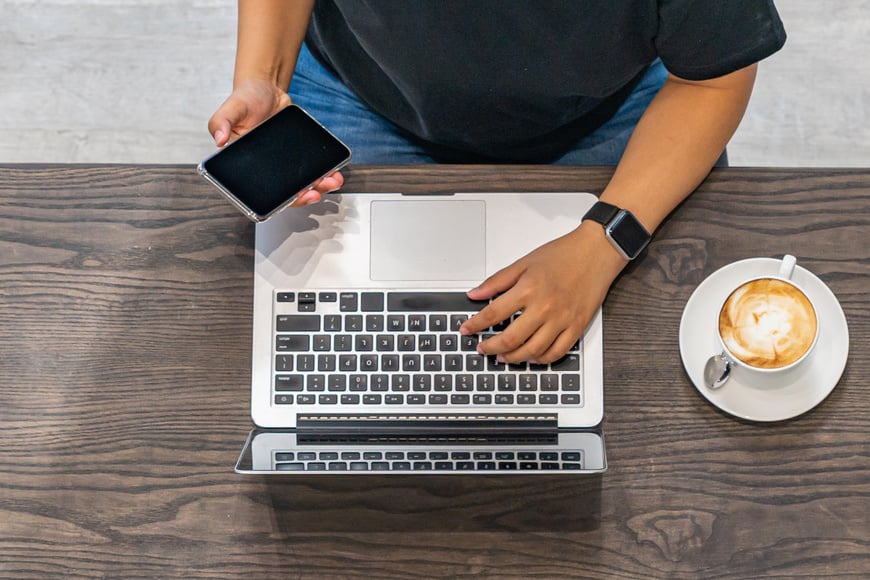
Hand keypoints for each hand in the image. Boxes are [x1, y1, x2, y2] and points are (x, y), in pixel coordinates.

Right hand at [207, 79, 343, 204]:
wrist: (267, 88)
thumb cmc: (246, 99)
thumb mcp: (232, 107)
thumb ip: (221, 121)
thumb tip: (219, 139)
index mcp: (245, 166)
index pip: (261, 192)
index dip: (278, 200)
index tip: (294, 197)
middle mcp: (265, 170)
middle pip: (284, 193)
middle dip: (303, 196)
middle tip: (315, 192)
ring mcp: (283, 165)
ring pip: (301, 184)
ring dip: (318, 187)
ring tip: (331, 181)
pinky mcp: (298, 157)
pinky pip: (311, 170)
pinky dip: (324, 173)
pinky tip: (334, 172)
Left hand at [460, 223, 626, 363]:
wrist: (596, 252)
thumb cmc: (563, 254)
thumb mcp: (524, 262)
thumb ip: (497, 281)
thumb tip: (474, 294)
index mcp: (528, 289)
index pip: (493, 314)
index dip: (476, 325)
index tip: (466, 330)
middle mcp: (545, 307)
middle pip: (511, 338)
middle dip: (491, 348)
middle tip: (483, 349)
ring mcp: (562, 320)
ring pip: (533, 351)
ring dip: (513, 358)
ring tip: (503, 357)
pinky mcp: (577, 327)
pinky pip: (557, 352)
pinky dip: (541, 359)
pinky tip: (531, 357)